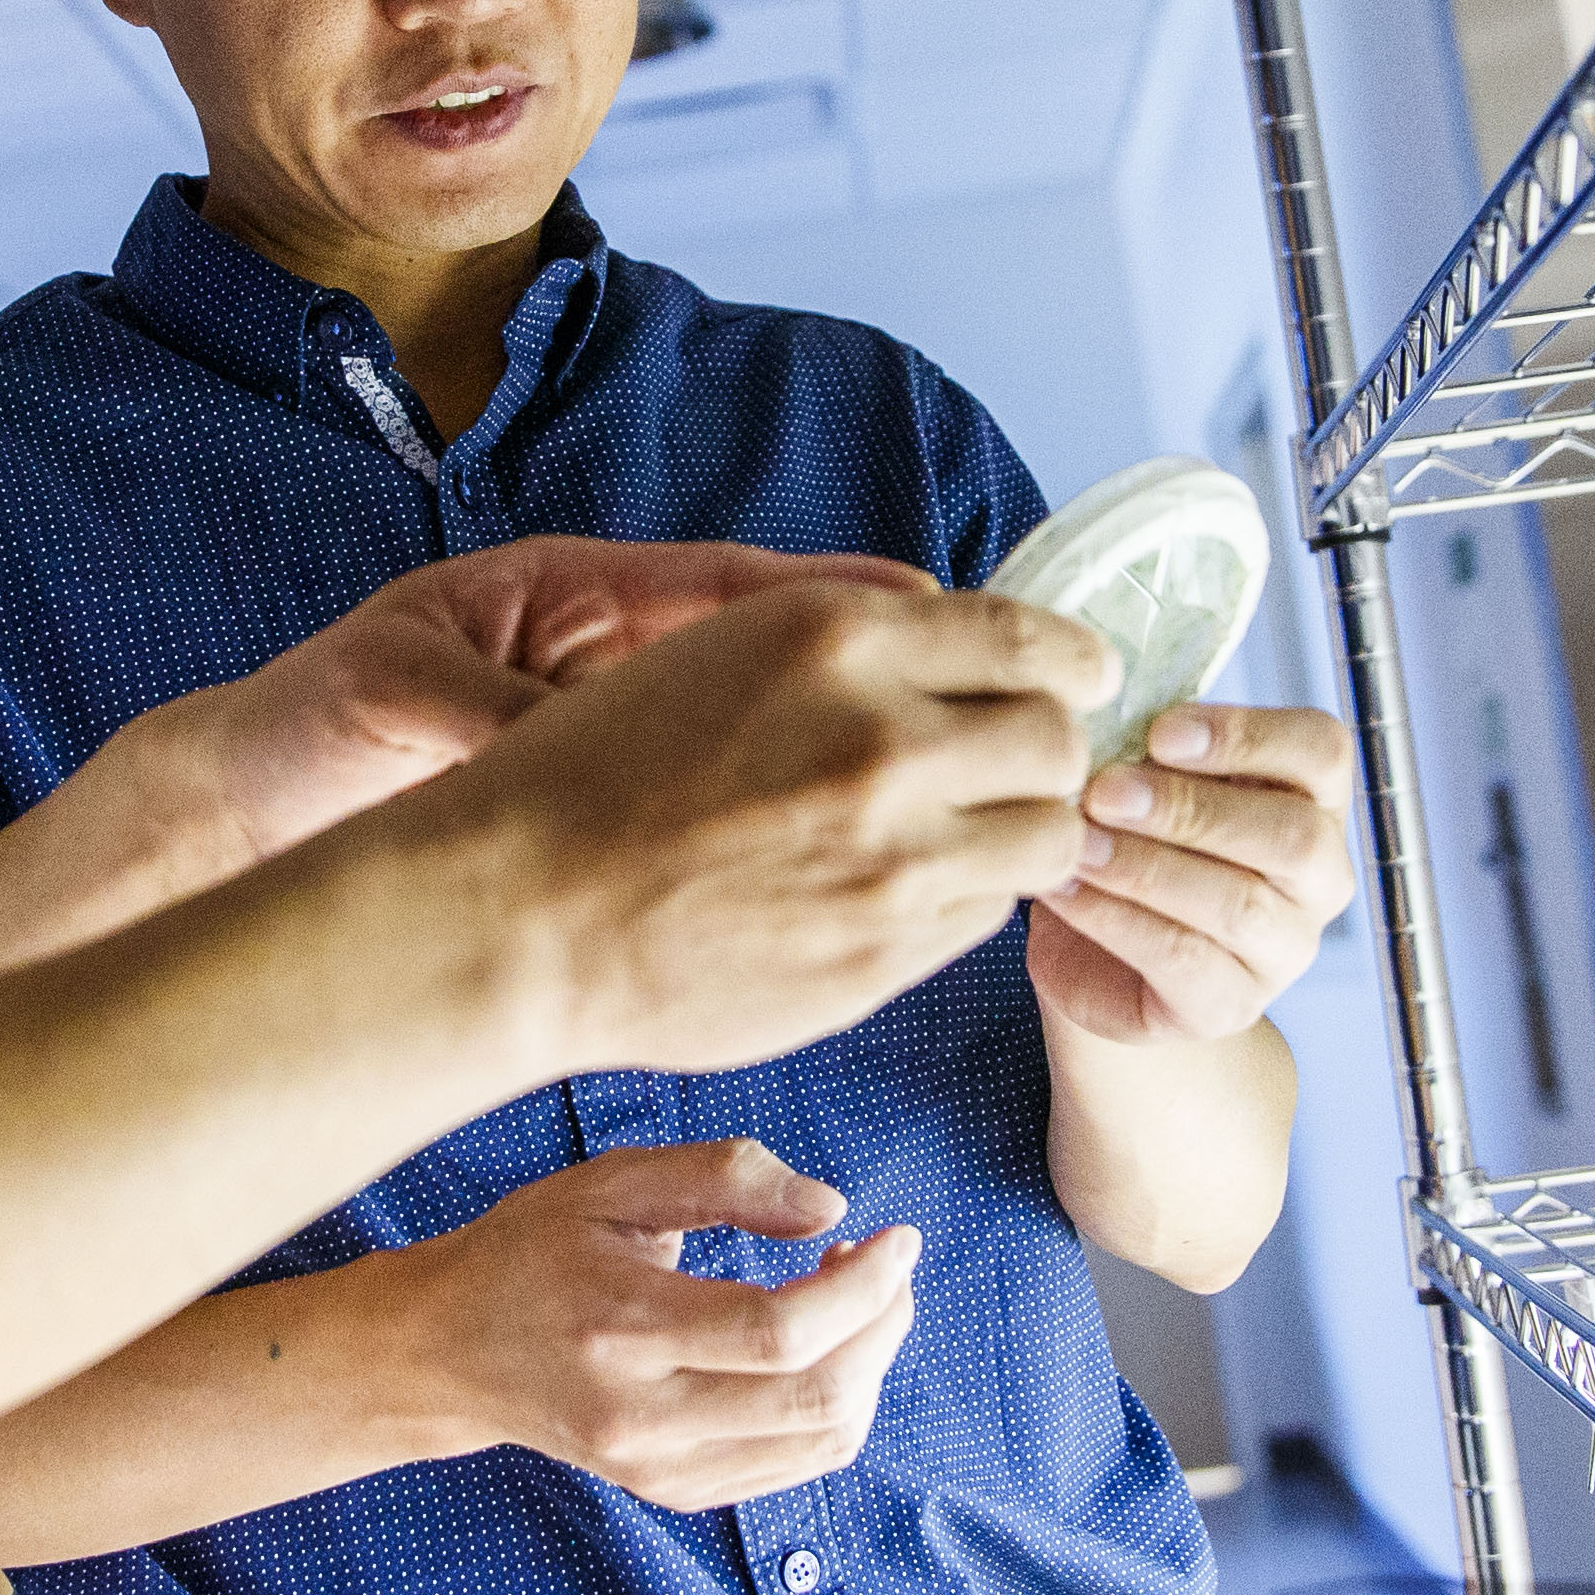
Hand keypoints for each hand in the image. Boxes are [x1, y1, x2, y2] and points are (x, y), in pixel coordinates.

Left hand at [157, 538, 933, 871]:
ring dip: (857, 753)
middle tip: (1000, 684)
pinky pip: (724, 815)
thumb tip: (562, 733)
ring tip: (966, 777)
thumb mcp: (403, 693)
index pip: (736, 589)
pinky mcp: (607, 815)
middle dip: (890, 664)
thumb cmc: (319, 720)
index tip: (932, 599)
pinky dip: (790, 836)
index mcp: (577, 609)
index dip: (843, 589)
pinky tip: (866, 862)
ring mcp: (623, 743)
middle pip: (787, 656)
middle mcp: (616, 668)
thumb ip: (490, 711)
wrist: (253, 799)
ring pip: (775, 742)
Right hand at [398, 1142, 918, 1510]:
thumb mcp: (610, 1183)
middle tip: (884, 1265)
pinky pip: (795, 1462)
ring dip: (869, 1364)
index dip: (863, 1286)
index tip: (896, 1237)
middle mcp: (641, 1417)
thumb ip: (723, 1176)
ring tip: (848, 1297)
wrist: (446, 1352)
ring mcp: (659, 1468)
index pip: (777, 1332)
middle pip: (815, 1397)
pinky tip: (815, 1345)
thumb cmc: (530, 1251)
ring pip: (820, 1440)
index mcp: (621, 1330)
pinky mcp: (674, 1490)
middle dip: (883, 1325)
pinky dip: (835, 1402)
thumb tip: (831, 1207)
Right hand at [454, 578, 1111, 1077]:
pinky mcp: (887, 955)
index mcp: (841, 639)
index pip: (1035, 641)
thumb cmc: (603, 775)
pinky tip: (894, 894)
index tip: (1072, 684)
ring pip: (1047, 838)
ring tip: (955, 840)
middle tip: (1001, 774)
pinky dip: (963, 902)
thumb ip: (860, 649)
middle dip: (1042, 756)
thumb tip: (978, 655)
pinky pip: (984, 918)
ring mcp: (893, 857)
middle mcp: (884, 739)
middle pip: (1059, 743)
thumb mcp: (727, 654)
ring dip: (1018, 835)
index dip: (1069, 668)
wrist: (522, 910)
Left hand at [1032, 703, 1357, 1047]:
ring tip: (1076, 841)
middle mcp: (1320, 876)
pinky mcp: (1230, 1006)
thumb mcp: (1146, 781)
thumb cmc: (1131, 845)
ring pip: (1240, 904)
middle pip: (1293, 835)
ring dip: (1147, 866)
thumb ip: (1147, 748)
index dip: (1247, 736)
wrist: (1096, 957)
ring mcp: (1285, 949)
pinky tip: (1066, 889)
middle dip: (1191, 808)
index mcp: (1313, 799)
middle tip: (1104, 791)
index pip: (1322, 754)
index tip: (1161, 730)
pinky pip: (1185, 960)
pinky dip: (1117, 920)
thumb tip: (1100, 712)